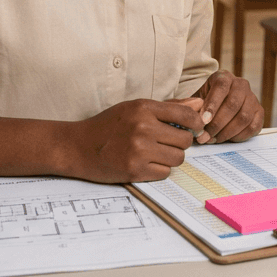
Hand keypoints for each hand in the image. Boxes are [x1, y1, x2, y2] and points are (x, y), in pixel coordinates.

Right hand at [67, 99, 204, 182]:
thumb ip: (169, 107)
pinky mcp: (135, 170)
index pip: (185, 114)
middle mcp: (142, 128)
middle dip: (180, 142)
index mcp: (143, 108)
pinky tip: (146, 163)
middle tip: (168, 142)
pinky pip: (165, 172)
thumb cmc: (107, 126)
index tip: (195, 127)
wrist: (77, 147)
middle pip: (185, 139)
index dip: (196, 122)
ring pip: (178, 158)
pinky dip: (159, 170)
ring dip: (171, 157)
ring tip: (156, 153)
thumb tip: (199, 104)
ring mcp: (139, 150)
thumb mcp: (134, 108)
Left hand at [195, 70, 263, 143]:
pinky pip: (253, 127)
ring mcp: (252, 98)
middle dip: (217, 123)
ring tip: (214, 139)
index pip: (221, 87)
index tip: (203, 121)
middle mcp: (241, 84)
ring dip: (227, 132)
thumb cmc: (204, 104)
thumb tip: (195, 123)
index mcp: (224, 77)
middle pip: (233, 104)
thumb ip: (194, 109)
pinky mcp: (259, 112)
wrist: (218, 106)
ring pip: (243, 117)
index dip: (212, 105)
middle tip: (205, 136)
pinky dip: (239, 136)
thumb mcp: (196, 101)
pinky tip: (227, 138)